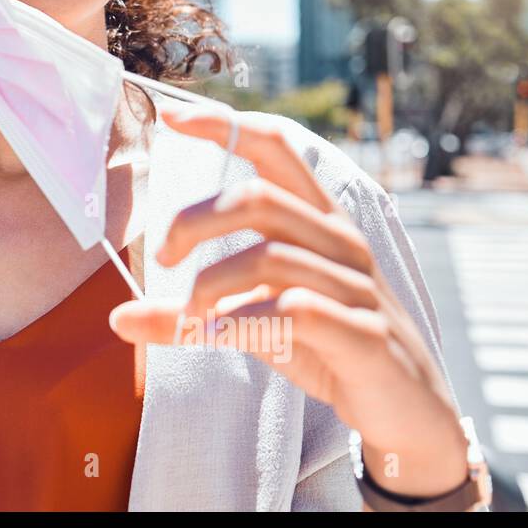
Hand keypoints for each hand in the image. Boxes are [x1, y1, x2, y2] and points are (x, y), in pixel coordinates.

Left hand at [109, 104, 469, 498]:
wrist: (410, 412)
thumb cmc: (327, 348)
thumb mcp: (255, 322)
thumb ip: (193, 313)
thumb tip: (118, 317)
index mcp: (318, 223)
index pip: (274, 150)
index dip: (224, 125)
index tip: (169, 116)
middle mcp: (340, 243)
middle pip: (258, 198)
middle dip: (194, 222)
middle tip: (163, 259)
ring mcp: (358, 289)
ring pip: (271, 258)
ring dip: (212, 285)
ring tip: (191, 315)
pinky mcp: (366, 338)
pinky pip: (300, 311)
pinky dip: (248, 320)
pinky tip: (221, 336)